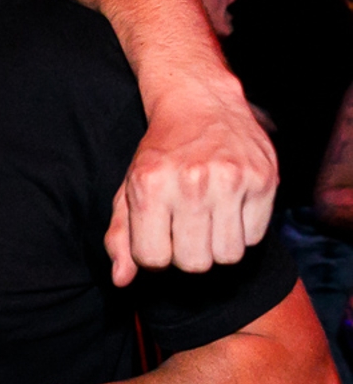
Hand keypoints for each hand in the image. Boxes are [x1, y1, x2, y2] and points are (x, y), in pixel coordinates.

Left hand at [105, 80, 276, 284]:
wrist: (201, 104)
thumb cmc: (161, 153)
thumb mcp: (130, 188)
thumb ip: (120, 236)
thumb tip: (121, 280)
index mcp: (150, 185)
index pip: (154, 259)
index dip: (155, 255)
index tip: (158, 237)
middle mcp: (191, 183)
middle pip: (194, 263)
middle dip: (187, 254)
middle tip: (185, 230)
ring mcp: (231, 181)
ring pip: (228, 256)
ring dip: (217, 246)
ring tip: (208, 220)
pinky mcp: (264, 179)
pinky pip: (255, 238)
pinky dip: (242, 232)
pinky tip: (230, 208)